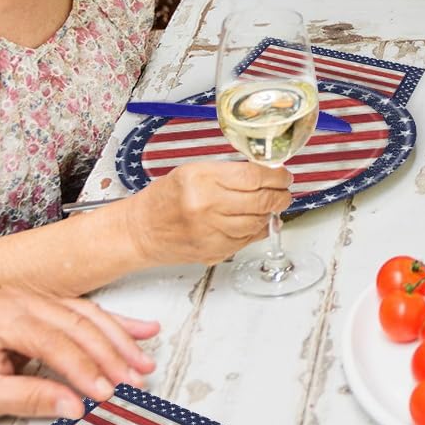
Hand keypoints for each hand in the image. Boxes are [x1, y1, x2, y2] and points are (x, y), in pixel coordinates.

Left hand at [0, 289, 157, 424]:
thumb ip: (29, 398)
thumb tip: (74, 407)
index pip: (53, 341)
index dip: (84, 368)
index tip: (106, 392)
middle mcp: (20, 299)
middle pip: (77, 324)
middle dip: (111, 354)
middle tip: (134, 380)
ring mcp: (35, 300)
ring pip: (89, 316)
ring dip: (120, 340)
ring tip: (143, 362)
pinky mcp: (46, 308)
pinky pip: (86, 313)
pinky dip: (115, 325)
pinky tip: (140, 330)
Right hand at [121, 160, 292, 267]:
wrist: (140, 232)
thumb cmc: (165, 198)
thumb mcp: (194, 172)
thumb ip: (229, 172)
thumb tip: (266, 173)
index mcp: (201, 180)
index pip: (253, 176)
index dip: (276, 175)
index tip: (284, 174)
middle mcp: (206, 207)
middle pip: (261, 200)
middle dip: (281, 195)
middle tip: (285, 191)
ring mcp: (210, 232)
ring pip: (257, 222)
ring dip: (271, 213)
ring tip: (273, 205)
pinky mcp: (212, 252)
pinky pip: (247, 241)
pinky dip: (257, 230)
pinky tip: (257, 221)